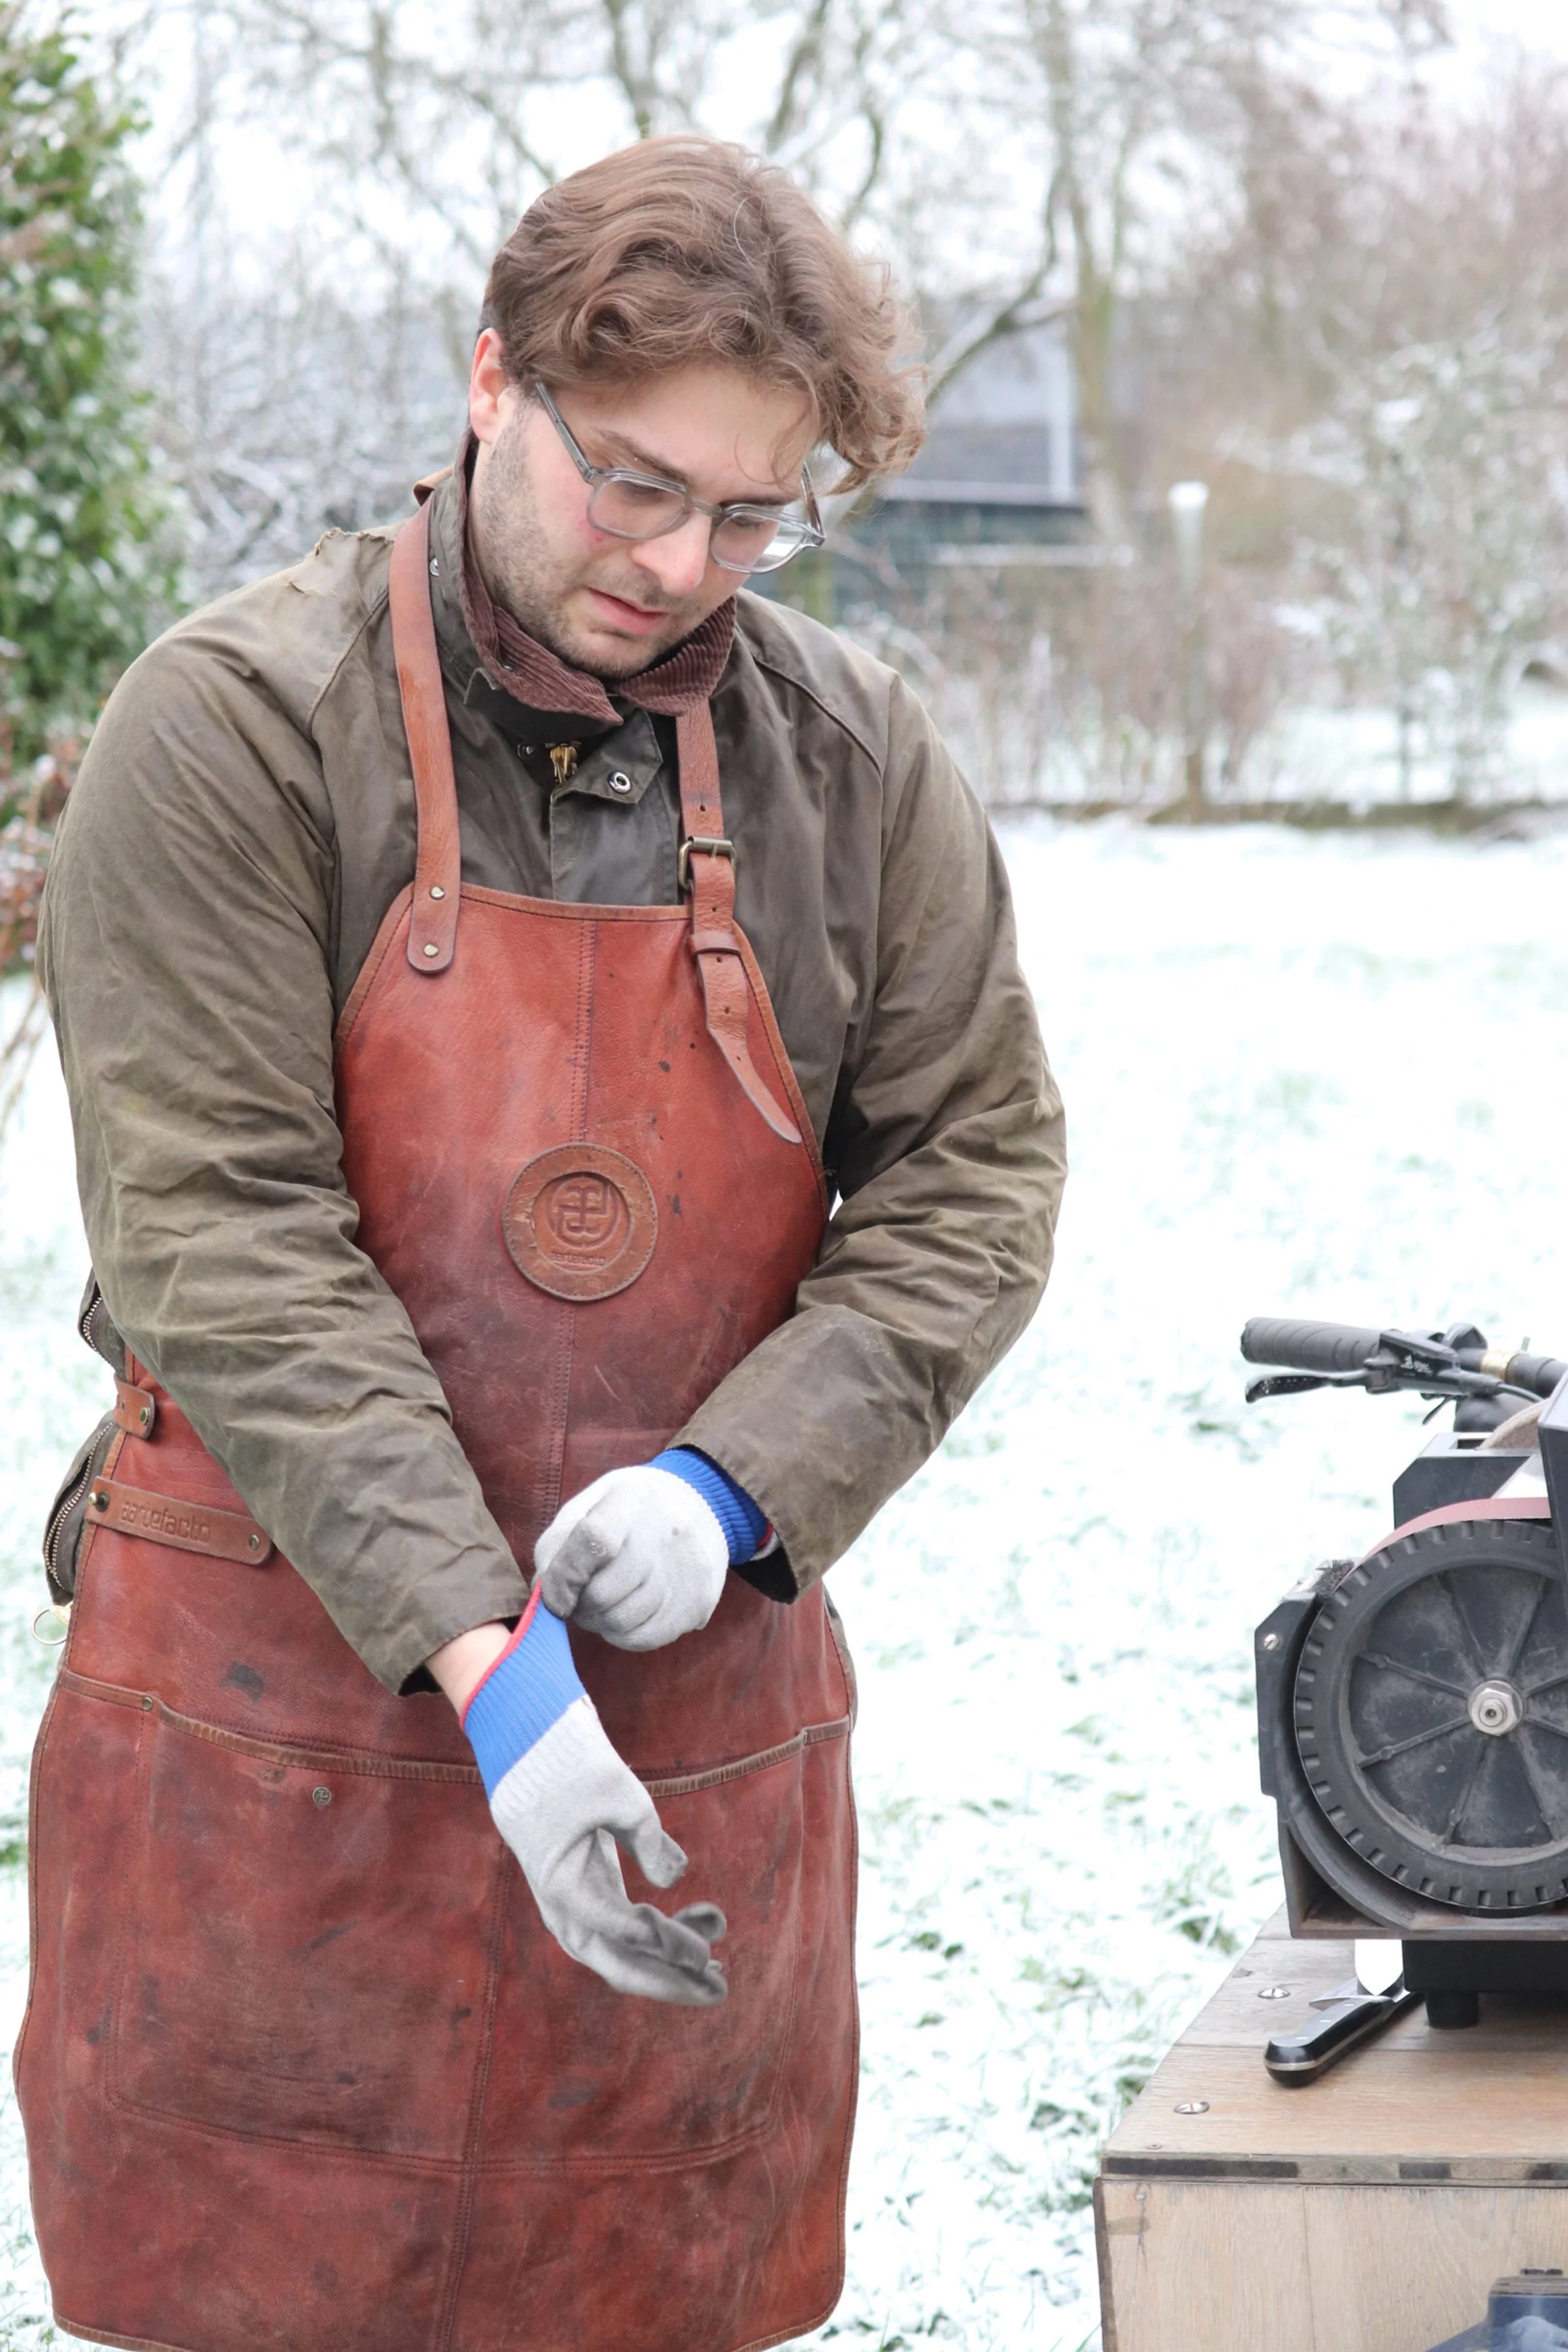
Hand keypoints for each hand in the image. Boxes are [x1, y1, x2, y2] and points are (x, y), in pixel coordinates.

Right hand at [444, 1599, 726, 2005]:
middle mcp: (562, 1902)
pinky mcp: (591, 1883)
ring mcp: (575, 1896)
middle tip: (721, 1989)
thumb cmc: (570, 1760)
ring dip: (668, 1959)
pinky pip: (626, 1920)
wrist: (530, 1734)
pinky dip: (662, 1926)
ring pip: (622, 1948)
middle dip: (668, 1980)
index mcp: (558, 1883)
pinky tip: (704, 1915)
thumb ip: (649, 1838)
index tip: (704, 1947)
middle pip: (616, 1961)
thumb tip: (676, 1879)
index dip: (663, 1945)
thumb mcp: (617, 1792)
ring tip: (719, 1963)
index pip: (616, 1931)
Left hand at [536, 1464, 728, 1650]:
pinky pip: (642, 1639)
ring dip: (598, 1620)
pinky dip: (621, 1634)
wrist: (702, 1503)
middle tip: (580, 1596)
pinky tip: (625, 1612)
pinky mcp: (698, 1603)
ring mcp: (686, 1571)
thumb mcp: (591, 1503)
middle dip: (578, 1604)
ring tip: (604, 1601)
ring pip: (619, 1622)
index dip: (565, 1576)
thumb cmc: (630, 1510)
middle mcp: (666, 1533)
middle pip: (603, 1593)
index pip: (594, 1540)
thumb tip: (544, 1594)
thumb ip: (559, 1542)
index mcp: (632, 1498)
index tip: (555, 1596)